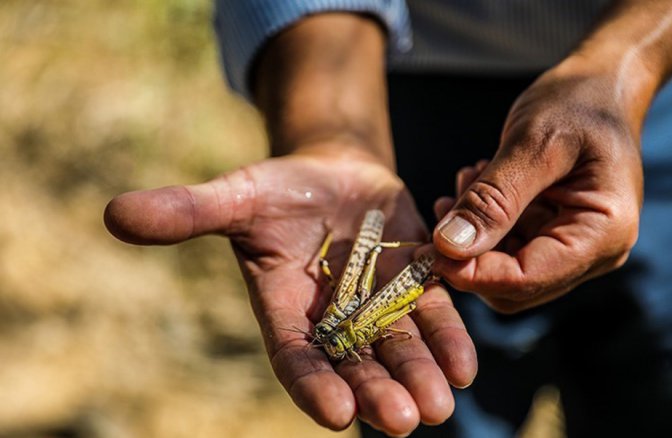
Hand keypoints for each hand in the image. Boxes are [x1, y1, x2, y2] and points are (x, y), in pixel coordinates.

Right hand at [105, 146, 476, 434]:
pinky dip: (449, 340)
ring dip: (419, 377)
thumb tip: (114, 214)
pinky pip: (434, 317)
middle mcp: (334, 321)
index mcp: (286, 311)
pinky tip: (465, 366)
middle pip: (356, 366)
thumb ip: (188, 213)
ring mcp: (379, 306)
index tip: (335, 412)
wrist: (334, 176)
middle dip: (377, 393)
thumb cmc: (278, 191)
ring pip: (400, 350)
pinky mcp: (417, 285)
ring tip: (438, 405)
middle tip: (402, 420)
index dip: (314, 384)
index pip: (297, 358)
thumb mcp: (236, 197)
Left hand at [432, 59, 643, 313]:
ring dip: (473, 236)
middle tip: (446, 204)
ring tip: (467, 181)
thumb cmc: (579, 102)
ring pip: (505, 270)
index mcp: (603, 233)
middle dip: (470, 253)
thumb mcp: (534, 143)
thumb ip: (494, 198)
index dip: (472, 273)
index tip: (429, 249)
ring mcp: (575, 246)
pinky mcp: (554, 234)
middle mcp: (595, 251)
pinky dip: (483, 225)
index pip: (528, 278)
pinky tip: (474, 185)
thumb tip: (450, 246)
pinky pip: (508, 248)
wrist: (602, 83)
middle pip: (515, 286)